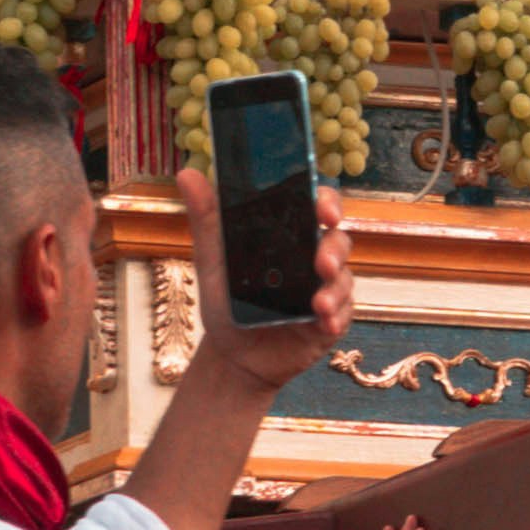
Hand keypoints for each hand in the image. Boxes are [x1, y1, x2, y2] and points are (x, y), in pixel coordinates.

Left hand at [174, 167, 351, 392]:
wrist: (230, 356)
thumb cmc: (226, 301)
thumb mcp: (213, 259)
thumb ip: (206, 217)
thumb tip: (186, 173)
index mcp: (291, 235)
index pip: (318, 205)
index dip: (328, 202)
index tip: (325, 210)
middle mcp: (312, 256)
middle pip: (338, 238)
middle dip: (335, 248)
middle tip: (322, 262)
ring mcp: (324, 288)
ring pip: (344, 276)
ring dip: (335, 286)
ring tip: (318, 302)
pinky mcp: (329, 319)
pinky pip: (343, 312)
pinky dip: (336, 316)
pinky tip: (324, 322)